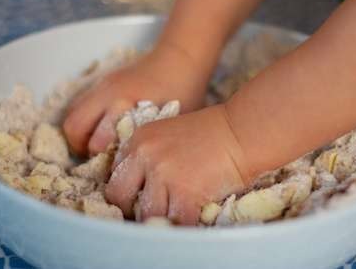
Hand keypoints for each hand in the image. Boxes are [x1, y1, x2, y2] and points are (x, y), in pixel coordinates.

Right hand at [64, 44, 208, 155]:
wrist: (181, 58)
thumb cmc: (184, 94)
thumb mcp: (171, 124)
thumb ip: (149, 144)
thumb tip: (135, 166)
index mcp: (128, 107)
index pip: (97, 143)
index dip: (101, 161)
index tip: (111, 170)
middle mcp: (109, 95)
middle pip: (74, 128)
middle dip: (80, 149)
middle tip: (97, 159)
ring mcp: (102, 85)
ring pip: (71, 114)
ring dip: (78, 133)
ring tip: (94, 145)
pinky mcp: (102, 80)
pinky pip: (78, 104)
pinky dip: (83, 119)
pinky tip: (99, 128)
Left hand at [105, 105, 248, 224]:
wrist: (240, 131)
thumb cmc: (211, 132)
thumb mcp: (169, 132)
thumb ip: (150, 153)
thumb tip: (141, 184)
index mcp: (139, 139)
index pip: (115, 174)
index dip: (126, 189)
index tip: (138, 197)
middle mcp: (145, 156)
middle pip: (119, 196)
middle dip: (130, 208)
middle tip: (148, 211)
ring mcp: (164, 175)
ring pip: (147, 214)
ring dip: (159, 218)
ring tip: (172, 215)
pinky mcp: (185, 192)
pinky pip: (176, 221)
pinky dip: (182, 225)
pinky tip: (190, 219)